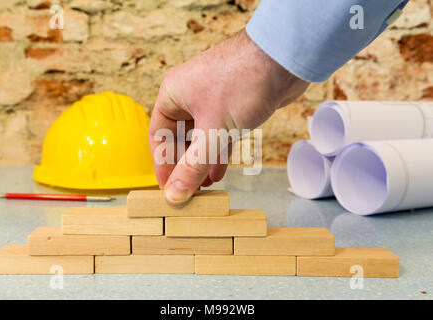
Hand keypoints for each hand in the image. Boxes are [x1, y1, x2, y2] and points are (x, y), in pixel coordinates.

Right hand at [149, 30, 308, 203]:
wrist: (283, 58)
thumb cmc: (242, 83)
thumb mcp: (212, 132)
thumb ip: (192, 166)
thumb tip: (175, 193)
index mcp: (173, 95)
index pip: (158, 136)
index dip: (162, 165)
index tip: (168, 189)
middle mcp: (189, 96)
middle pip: (179, 139)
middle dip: (184, 166)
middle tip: (188, 191)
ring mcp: (213, 100)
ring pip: (201, 138)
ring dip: (202, 162)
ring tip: (204, 187)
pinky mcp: (234, 106)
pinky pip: (220, 134)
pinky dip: (218, 152)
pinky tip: (219, 171)